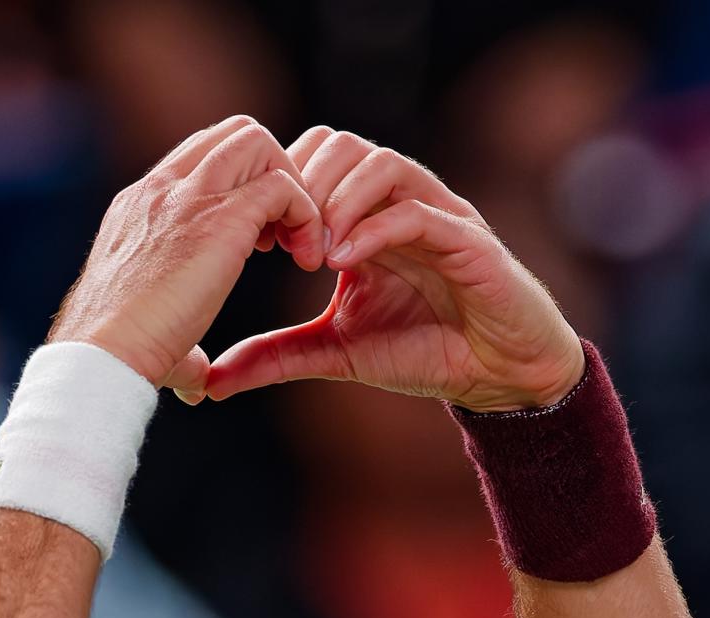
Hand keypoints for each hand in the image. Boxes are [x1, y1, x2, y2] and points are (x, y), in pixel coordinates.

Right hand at [51, 117, 322, 400]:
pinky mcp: (221, 220)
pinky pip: (282, 185)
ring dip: (291, 187)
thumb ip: (183, 348)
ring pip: (257, 141)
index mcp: (141, 206)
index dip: (240, 186)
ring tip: (296, 247)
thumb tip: (197, 381)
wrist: (103, 354)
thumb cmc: (122, 357)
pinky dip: (306, 215)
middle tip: (281, 238)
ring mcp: (189, 197)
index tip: (256, 244)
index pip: (199, 156)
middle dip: (272, 172)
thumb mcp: (152, 332)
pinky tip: (306, 260)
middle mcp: (162, 189)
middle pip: (232, 132)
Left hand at [205, 128, 584, 413]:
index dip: (278, 189)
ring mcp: (434, 214)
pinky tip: (343, 262)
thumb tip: (212, 380)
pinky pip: (417, 210)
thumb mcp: (337, 354)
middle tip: (280, 241)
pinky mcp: (466, 239)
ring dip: (337, 198)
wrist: (497, 377)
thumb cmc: (425, 353)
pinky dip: (375, 228)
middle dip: (301, 185)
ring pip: (379, 162)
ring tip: (312, 251)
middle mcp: (396, 203)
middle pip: (339, 144)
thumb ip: (278, 356)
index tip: (253, 240)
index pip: (312, 162)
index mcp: (364, 218)